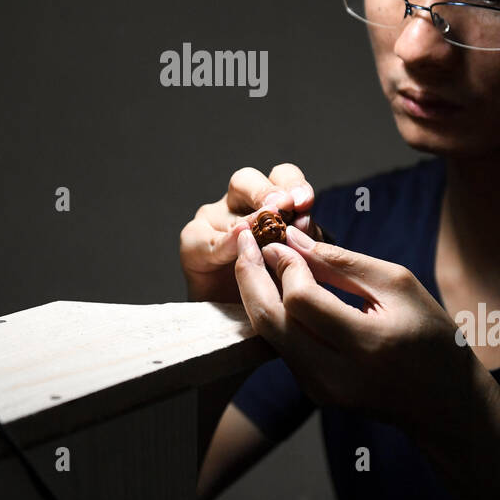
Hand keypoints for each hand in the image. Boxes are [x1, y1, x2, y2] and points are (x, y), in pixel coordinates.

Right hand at [179, 163, 324, 304]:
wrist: (243, 323)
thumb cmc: (275, 289)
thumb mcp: (299, 263)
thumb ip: (304, 241)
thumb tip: (305, 221)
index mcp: (271, 201)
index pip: (281, 177)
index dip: (294, 184)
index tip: (306, 202)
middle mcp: (239, 204)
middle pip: (247, 180)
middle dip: (268, 192)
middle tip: (285, 206)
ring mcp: (213, 219)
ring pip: (221, 211)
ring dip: (250, 219)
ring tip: (268, 233)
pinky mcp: (193, 242)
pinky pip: (208, 238)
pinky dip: (227, 243)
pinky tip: (242, 247)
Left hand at [232, 224, 480, 436]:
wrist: (443, 402)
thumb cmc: (429, 335)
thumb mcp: (398, 285)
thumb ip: (342, 261)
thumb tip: (292, 239)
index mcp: (366, 344)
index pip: (301, 301)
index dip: (284, 265)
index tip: (279, 238)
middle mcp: (336, 374)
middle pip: (270, 321)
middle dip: (250, 277)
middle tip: (246, 241)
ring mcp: (321, 389)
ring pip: (269, 335)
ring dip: (256, 294)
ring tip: (258, 258)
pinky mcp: (314, 393)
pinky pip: (282, 347)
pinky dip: (274, 314)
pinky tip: (275, 287)